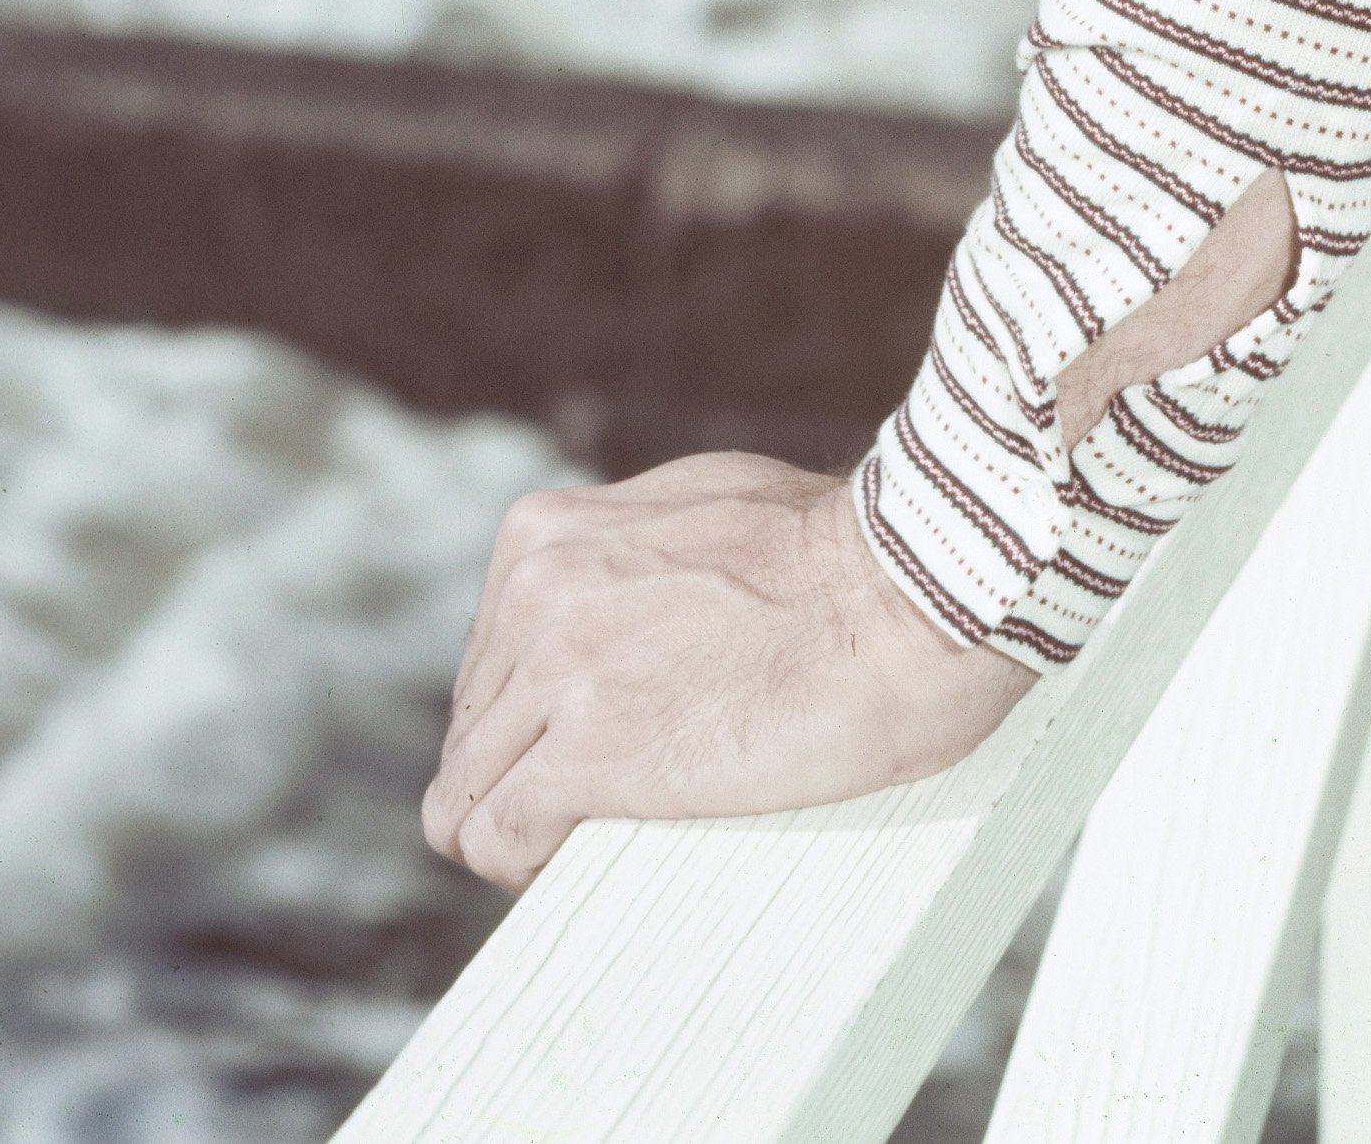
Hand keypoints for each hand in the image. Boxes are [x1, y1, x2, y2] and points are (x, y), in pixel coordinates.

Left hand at [422, 452, 1031, 886]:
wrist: (908, 591)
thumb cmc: (838, 550)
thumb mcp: (697, 506)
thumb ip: (627, 554)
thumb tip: (615, 601)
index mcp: (547, 534)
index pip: (484, 662)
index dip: (531, 719)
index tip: (586, 748)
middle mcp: (533, 593)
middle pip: (471, 731)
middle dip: (523, 772)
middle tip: (601, 801)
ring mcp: (556, 673)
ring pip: (462, 794)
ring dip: (519, 824)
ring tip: (592, 837)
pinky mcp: (588, 753)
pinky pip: (491, 836)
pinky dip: (520, 863)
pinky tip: (573, 860)